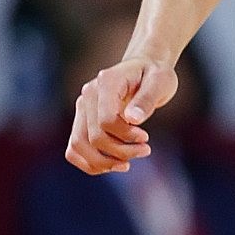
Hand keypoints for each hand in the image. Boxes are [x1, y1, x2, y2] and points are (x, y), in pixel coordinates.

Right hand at [65, 57, 176, 174]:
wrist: (144, 71)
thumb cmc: (155, 76)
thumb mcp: (160, 82)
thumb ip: (147, 99)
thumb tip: (133, 119)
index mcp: (106, 82)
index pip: (106, 120)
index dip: (126, 136)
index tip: (145, 138)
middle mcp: (88, 95)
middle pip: (93, 137)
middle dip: (121, 151)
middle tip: (145, 150)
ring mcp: (82, 108)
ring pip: (78, 145)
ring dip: (104, 162)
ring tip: (128, 163)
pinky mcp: (82, 120)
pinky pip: (74, 149)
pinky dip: (91, 163)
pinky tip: (113, 164)